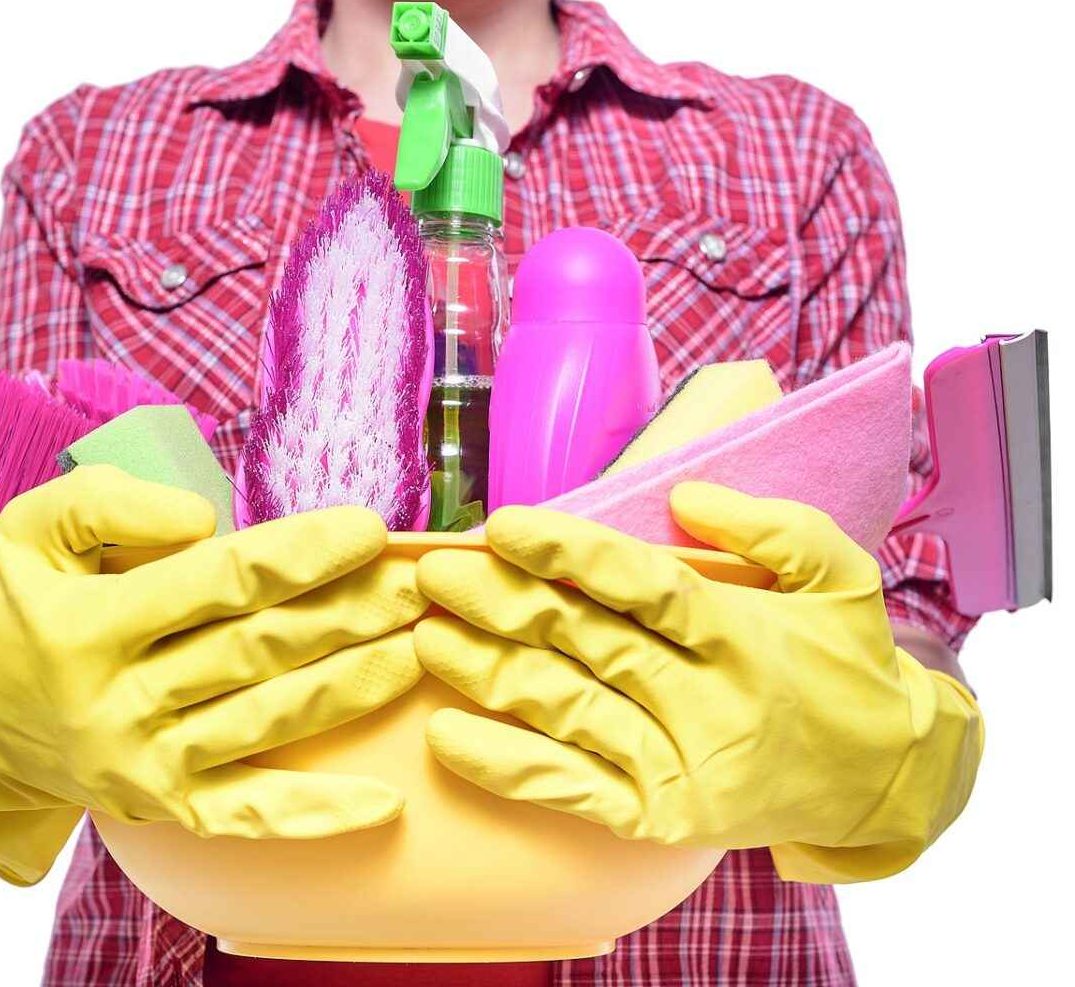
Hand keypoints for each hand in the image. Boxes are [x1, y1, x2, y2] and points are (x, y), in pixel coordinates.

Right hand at [0, 466, 427, 882]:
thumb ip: (109, 506)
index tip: (369, 529)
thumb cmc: (7, 614)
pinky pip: (247, 814)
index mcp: (90, 625)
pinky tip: (383, 802)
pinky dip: (314, 813)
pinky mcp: (164, 804)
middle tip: (422, 586)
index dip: (302, 555)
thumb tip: (206, 522)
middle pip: (261, 650)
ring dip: (354, 685)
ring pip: (270, 719)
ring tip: (423, 649)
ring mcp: (147, 762)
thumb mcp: (27, 532)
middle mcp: (121, 700)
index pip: (220, 581)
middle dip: (351, 613)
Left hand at [414, 483, 982, 882]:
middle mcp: (707, 702)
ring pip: (565, 710)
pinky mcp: (660, 817)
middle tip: (431, 574)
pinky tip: (447, 737)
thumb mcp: (841, 576)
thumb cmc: (851, 665)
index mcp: (743, 635)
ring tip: (423, 637)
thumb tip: (685, 494)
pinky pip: (573, 791)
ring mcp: (680, 765)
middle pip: (586, 643)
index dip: (569, 554)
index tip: (500, 525)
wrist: (886, 779)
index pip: (643, 585)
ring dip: (487, 674)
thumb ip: (770, 528)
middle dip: (501, 605)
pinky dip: (509, 768)